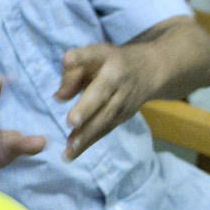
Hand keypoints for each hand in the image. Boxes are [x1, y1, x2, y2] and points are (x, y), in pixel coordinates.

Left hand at [55, 42, 153, 159]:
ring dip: (87, 134)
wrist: (150, 69)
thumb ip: (72, 75)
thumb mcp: (91, 59)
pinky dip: (88, 143)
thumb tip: (58, 98)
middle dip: (87, 108)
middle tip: (71, 121)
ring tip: (69, 147)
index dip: (81, 58)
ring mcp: (124, 99)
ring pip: (104, 117)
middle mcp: (118, 78)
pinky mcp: (123, 116)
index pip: (93, 55)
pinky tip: (71, 155)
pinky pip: (104, 130)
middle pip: (102, 93)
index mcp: (108, 58)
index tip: (67, 60)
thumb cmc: (109, 62)